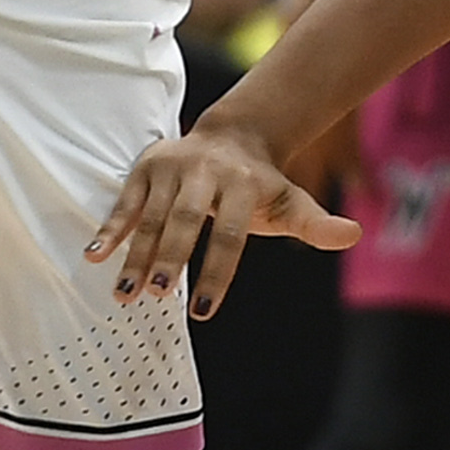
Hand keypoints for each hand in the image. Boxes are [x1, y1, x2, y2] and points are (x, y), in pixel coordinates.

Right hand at [87, 117, 360, 317]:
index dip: (216, 272)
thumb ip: (316, 223)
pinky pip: (124, 202)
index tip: (204, 311)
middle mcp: (204, 173)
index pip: (228, 234)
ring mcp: (171, 168)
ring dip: (135, 255)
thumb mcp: (292, 203)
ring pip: (150, 216)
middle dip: (169, 257)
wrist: (234, 138)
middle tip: (156, 296)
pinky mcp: (145, 168)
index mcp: (241, 185)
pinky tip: (95, 256)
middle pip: (183, 220)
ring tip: (125, 294)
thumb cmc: (261, 186)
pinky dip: (110, 229)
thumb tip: (354, 234)